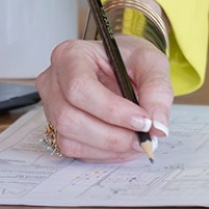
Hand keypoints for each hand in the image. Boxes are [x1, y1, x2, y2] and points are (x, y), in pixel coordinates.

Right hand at [35, 35, 172, 161]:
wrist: (122, 66)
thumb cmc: (129, 59)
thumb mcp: (151, 62)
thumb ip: (157, 91)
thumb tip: (157, 127)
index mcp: (70, 55)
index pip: (80, 87)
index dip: (111, 110)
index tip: (143, 121)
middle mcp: (53, 81)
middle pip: (70, 117)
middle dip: (111, 135)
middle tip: (143, 138)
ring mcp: (51, 106)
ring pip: (70, 138)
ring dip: (108, 147)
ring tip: (137, 140)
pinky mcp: (57, 128)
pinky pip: (74, 150)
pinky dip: (103, 153)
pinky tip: (123, 144)